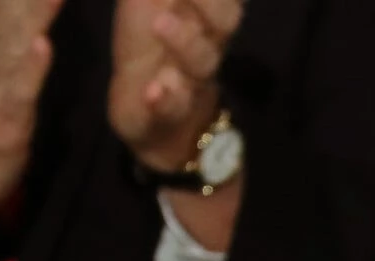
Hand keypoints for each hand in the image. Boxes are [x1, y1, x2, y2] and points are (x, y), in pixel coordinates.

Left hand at [111, 0, 242, 171]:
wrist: (160, 133)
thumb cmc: (150, 57)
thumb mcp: (152, 12)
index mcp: (200, 18)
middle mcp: (204, 49)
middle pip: (225, 20)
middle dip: (211, 3)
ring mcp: (190, 84)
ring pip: (200, 62)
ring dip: (184, 42)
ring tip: (161, 23)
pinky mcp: (166, 115)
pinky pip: (170, 109)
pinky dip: (165, 99)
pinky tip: (155, 90)